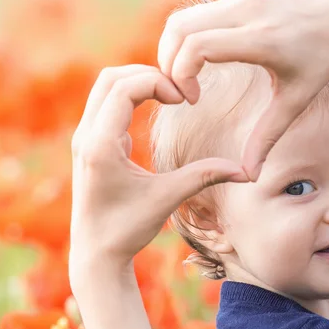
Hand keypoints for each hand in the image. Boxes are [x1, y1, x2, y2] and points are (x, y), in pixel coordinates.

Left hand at [69, 65, 247, 291]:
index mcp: (100, 146)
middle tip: (178, 91)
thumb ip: (203, 176)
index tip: (183, 99)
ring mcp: (83, 139)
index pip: (124, 87)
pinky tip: (153, 112)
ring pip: (105, 88)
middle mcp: (85, 136)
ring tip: (169, 96)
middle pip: (111, 78)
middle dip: (147, 75)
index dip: (157, 82)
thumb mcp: (167, 199)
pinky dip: (129, 97)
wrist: (96, 253)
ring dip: (137, 84)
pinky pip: (105, 104)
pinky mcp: (88, 145)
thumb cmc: (127, 229)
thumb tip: (245, 172)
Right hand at [157, 0, 328, 180]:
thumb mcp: (297, 99)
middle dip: (167, 65)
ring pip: (180, 19)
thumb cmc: (325, 54)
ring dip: (171, 52)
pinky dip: (183, 40)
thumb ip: (267, 137)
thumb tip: (249, 176)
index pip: (197, 46)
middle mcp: (244, 12)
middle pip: (178, 29)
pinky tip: (198, 66)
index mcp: (260, 39)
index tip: (193, 101)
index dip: (182, 75)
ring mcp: (238, 0)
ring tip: (185, 82)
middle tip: (181, 94)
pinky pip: (194, 15)